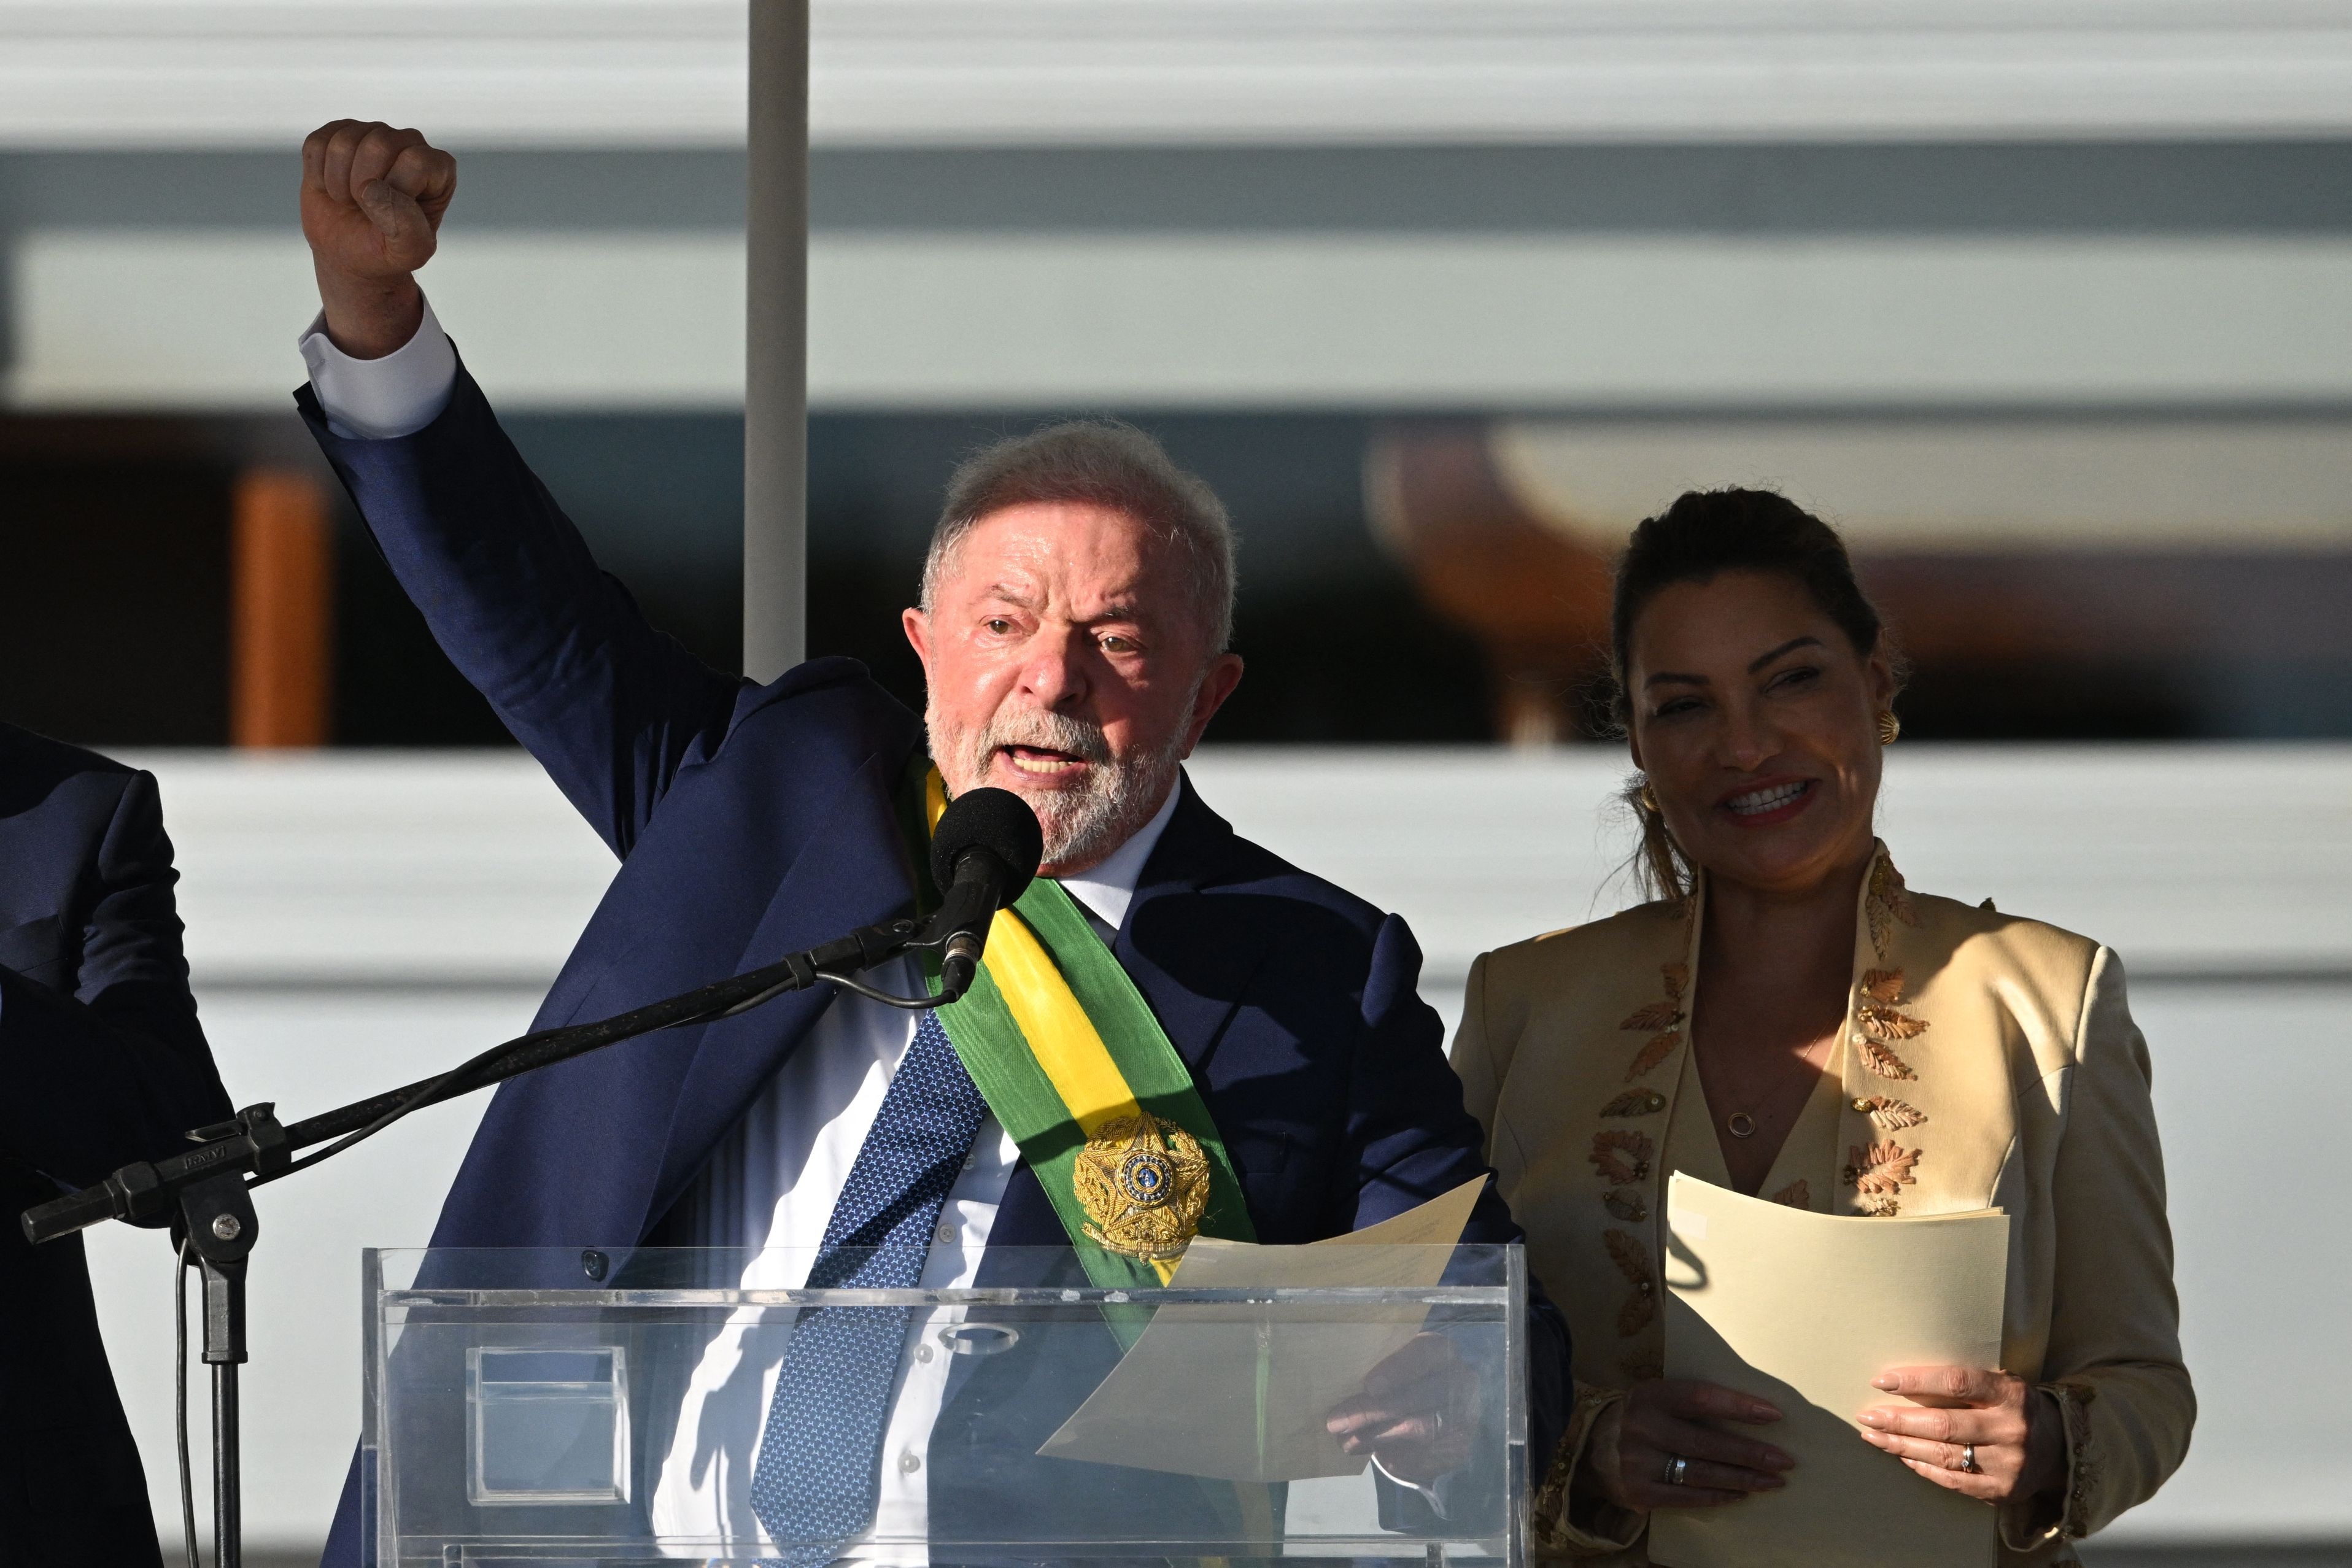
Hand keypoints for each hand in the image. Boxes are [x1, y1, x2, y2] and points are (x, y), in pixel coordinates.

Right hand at [298, 120, 456, 357]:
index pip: (417, 161)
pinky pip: (319, 142)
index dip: (396, 195)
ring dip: (339, 183)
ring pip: (346, 139)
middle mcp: (408, 144)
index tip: (390, 220)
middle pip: (379, 143)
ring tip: (350, 204)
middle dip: (364, 189)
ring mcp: (370, 135)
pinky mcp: (334, 135)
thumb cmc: (389, 255)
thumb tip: (375, 188)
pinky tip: (332, 190)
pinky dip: (318, 173)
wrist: (352, 258)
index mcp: (437, 168)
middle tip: (366, 214)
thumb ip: (407, 223)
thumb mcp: (411, 251)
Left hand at [1324, 1332, 1477, 1484]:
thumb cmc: (1409, 1381)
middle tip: (1336, 1422)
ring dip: (1377, 1437)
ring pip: (1420, 1429)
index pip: (1424, 1353)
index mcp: (1442, 1352)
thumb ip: (1378, 1373)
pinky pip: (1425, 1454)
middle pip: (1418, 1397)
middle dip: (1373, 1412)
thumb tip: (1340, 1394)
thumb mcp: (1398, 1367)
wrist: (1445, 1410)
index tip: (1369, 1385)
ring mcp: (1463, 1418)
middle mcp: (1461, 1382)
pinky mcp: (1458, 1449)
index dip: (1398, 1369)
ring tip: (1345, 1441)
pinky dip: (1392, 1455)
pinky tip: (1367, 1452)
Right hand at [1584, 1379, 1790, 1512]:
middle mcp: (1642, 1427)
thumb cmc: (1642, 1419)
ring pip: (1701, 1474)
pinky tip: (1741, 1494)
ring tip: (1773, 1481)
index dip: (1738, 1406)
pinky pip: (1687, 1497)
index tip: (1774, 1414)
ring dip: (1743, 1479)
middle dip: (1751, 1454)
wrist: (1590, 1447)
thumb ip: (1693, 1404)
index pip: (1701, 1397)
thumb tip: (1755, 1412)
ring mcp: (1638, 1462)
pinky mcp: (1638, 1492)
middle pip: (1706, 1443)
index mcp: (1649, 1395)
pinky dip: (1718, 1497)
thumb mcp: (1658, 1398)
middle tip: (1785, 1461)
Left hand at [1858, 1366, 2064, 1507]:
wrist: (2058, 1447)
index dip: (1916, 1381)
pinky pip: (1953, 1481)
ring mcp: (2009, 1463)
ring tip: (1874, 1436)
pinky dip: (1923, 1467)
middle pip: (1943, 1423)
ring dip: (1901, 1445)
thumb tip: (1901, 1381)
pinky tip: (1902, 1456)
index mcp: (2010, 1393)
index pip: (1956, 1382)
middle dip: (1898, 1420)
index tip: (1881, 1381)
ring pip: (1944, 1454)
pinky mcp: (2003, 1491)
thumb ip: (1962, 1383)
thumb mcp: (1999, 1383)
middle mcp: (2011, 1428)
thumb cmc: (2014, 1406)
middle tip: (1867, 1416)